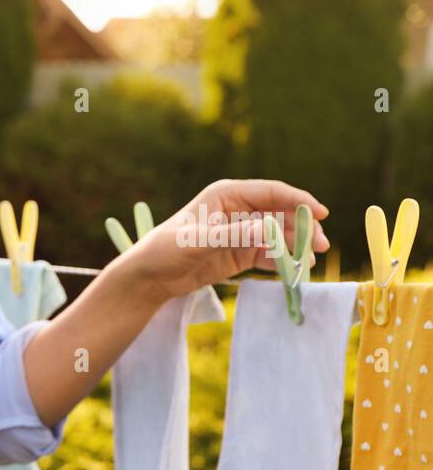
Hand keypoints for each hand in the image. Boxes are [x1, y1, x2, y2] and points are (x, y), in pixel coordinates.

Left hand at [123, 179, 330, 302]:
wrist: (148, 277)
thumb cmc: (165, 250)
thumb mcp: (196, 241)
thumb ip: (233, 235)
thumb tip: (269, 230)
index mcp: (227, 194)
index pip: (271, 192)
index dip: (298, 199)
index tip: (321, 212)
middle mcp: (238, 210)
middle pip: (281, 213)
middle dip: (303, 227)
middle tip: (321, 245)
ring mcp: (242, 232)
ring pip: (279, 235)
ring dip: (297, 246)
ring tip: (311, 260)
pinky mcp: (240, 253)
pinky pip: (269, 254)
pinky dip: (283, 261)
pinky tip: (295, 270)